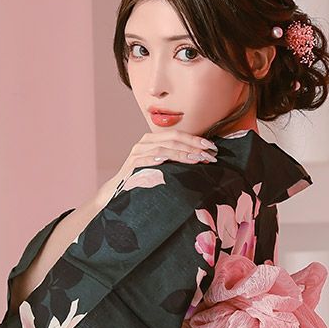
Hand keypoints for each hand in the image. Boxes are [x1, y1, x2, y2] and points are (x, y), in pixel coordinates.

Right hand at [99, 130, 218, 200]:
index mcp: (152, 140)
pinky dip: (159, 160)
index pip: (177, 135)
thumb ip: (174, 159)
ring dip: (181, 154)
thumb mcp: (160, 167)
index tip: (211, 147)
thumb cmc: (143, 180)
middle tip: (208, 154)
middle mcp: (144, 143)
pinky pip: (146, 160)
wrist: (117, 192)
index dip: (195, 139)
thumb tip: (199, 158)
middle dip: (193, 146)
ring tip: (197, 159)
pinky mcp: (131, 165)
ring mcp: (137, 153)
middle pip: (172, 139)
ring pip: (163, 149)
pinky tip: (170, 162)